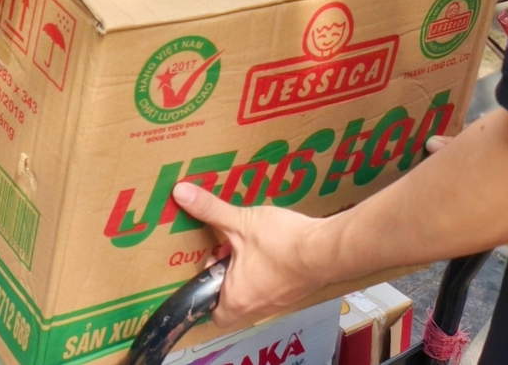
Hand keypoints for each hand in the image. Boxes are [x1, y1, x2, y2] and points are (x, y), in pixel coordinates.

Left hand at [170, 184, 336, 330]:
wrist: (326, 250)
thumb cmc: (281, 244)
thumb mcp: (239, 222)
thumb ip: (210, 209)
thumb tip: (182, 193)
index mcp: (237, 297)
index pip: (215, 314)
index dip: (208, 293)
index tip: (211, 266)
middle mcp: (258, 305)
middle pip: (234, 299)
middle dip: (229, 274)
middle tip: (229, 248)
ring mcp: (280, 300)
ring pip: (256, 291)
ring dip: (250, 270)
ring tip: (250, 243)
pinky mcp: (298, 290)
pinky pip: (276, 285)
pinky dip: (270, 269)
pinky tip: (274, 244)